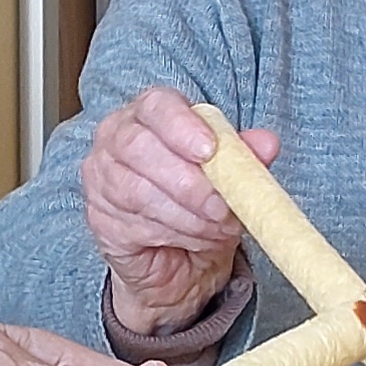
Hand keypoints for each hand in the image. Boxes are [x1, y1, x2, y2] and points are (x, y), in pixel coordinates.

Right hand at [82, 88, 271, 343]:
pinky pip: (133, 223)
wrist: (179, 260)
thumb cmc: (200, 205)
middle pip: (138, 147)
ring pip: (137, 190)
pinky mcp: (99, 217)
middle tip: (223, 207)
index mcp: (150, 114)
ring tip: (217, 228)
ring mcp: (101, 178)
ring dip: (186, 215)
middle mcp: (115, 138)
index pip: (156, 105)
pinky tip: (194, 240)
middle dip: (188, 182)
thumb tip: (267, 143)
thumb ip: (245, 157)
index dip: (182, 126)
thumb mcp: (230, 179)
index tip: (210, 151)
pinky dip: (173, 234)